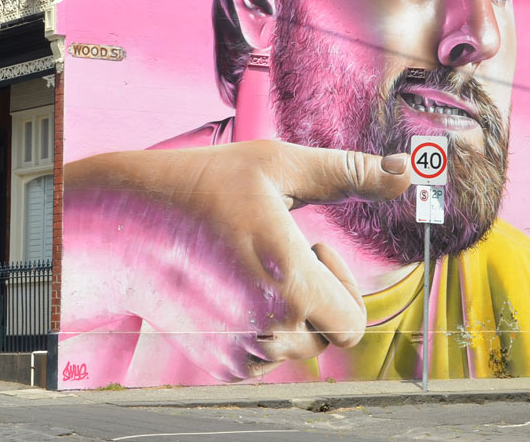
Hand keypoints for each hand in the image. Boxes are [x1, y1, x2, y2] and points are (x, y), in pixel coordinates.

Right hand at [61, 141, 410, 381]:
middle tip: (282, 250)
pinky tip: (230, 285)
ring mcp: (236, 352)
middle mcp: (265, 330)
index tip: (314, 246)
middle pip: (328, 335)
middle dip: (320, 295)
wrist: (124, 221)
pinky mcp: (214, 362)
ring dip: (290, 311)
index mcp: (289, 285)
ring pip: (295, 348)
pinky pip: (261, 356)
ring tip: (251, 264)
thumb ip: (347, 172)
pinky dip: (259, 326)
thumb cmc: (203, 185)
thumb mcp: (278, 166)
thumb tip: (405, 171)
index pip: (353, 324)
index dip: (344, 284)